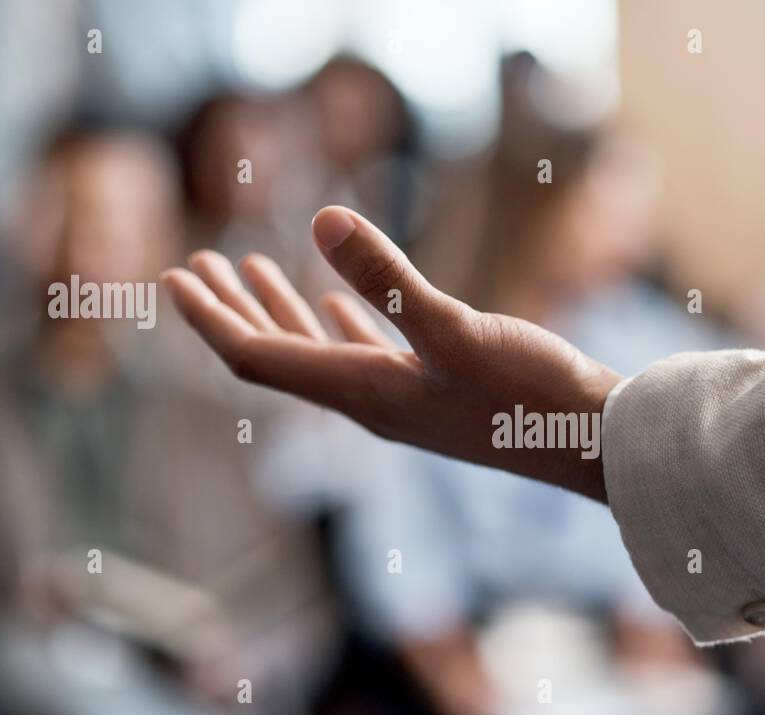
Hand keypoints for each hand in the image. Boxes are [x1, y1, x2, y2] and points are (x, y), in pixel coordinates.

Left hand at [161, 207, 621, 500]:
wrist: (591, 444)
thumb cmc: (529, 397)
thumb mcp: (456, 331)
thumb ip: (387, 279)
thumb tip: (317, 220)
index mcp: (362, 393)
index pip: (259, 358)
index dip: (211, 319)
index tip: (172, 276)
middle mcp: (371, 402)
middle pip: (278, 356)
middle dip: (232, 309)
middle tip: (195, 265)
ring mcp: (403, 400)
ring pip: (320, 352)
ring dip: (281, 311)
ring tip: (251, 268)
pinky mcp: (436, 392)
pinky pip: (368, 356)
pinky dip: (341, 325)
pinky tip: (337, 308)